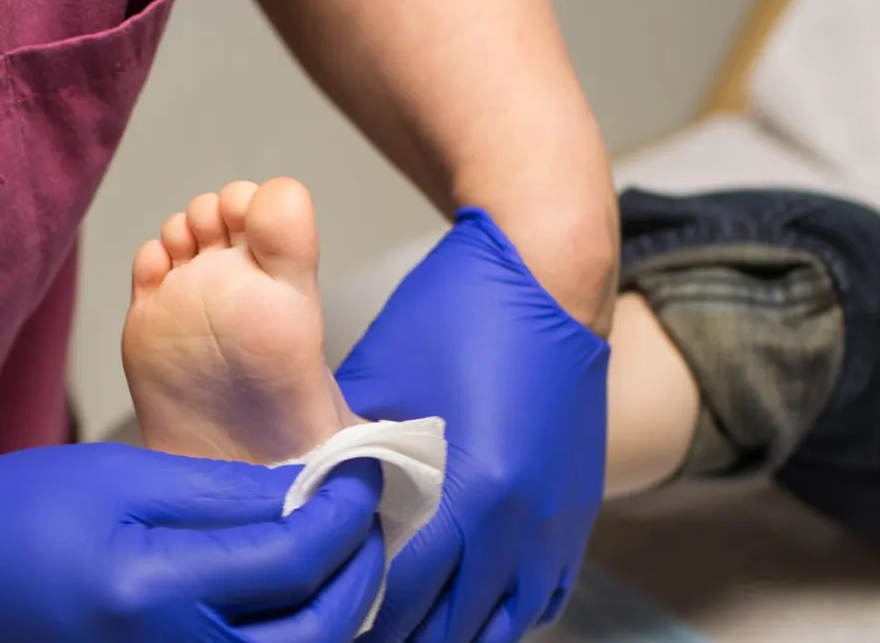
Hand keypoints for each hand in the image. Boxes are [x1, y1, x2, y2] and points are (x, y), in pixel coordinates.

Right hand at [0, 442, 387, 642]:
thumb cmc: (10, 521)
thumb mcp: (116, 479)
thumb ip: (220, 494)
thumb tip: (310, 492)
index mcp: (155, 594)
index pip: (296, 560)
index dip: (348, 512)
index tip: (368, 470)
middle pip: (317, 632)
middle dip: (360, 571)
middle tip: (368, 518)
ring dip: (335, 613)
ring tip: (341, 556)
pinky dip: (290, 640)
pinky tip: (293, 600)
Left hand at [334, 208, 609, 642]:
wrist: (549, 273)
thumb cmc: (453, 316)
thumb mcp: (379, 384)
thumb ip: (344, 457)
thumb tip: (301, 515)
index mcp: (474, 491)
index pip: (401, 590)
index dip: (354, 611)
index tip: (317, 615)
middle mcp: (524, 523)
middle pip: (450, 624)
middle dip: (393, 631)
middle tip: (342, 628)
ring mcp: (558, 526)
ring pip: (500, 625)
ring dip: (446, 632)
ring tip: (395, 630)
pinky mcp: (578, 518)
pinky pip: (541, 601)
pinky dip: (497, 615)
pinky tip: (456, 611)